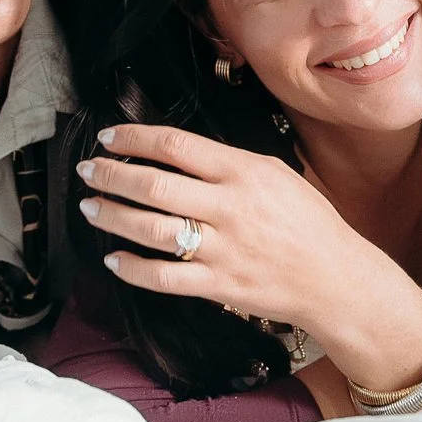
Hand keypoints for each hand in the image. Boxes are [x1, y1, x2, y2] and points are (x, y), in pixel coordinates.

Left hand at [79, 123, 394, 333]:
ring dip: (113, 217)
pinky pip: (164, 278)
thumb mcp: (276, 174)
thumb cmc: (308, 221)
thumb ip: (230, 163)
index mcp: (244, 173)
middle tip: (87, 171)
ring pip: (151, 230)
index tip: (109, 136)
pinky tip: (113, 258)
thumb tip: (178, 153)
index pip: (177, 146)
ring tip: (90, 208)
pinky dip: (132, 268)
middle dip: (111, 175)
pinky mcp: (219, 285)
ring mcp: (223, 249)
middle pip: (154, 186)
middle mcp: (230, 208)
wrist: (335, 277)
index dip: (135, 139)